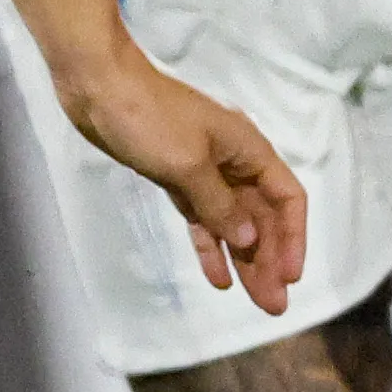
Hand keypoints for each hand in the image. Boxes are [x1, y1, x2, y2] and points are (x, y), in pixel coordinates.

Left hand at [57, 53, 307, 316]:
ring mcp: (205, 171)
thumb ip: (219, 205)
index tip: (290, 276)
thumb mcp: (188, 165)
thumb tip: (248, 239)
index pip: (287, 198)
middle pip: (262, 217)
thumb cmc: (148, 118)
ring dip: (245, 260)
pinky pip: (202, 219)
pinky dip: (211, 246)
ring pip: (234, 223)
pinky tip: (219, 277)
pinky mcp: (177, 178)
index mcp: (248, 150)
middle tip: (274, 305)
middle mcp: (233, 162)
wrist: (98, 86)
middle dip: (270, 260)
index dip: (293, 238)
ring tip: (257, 300)